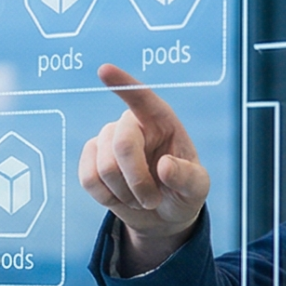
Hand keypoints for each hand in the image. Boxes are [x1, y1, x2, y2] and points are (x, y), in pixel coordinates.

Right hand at [79, 64, 209, 273]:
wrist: (161, 214)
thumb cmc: (182, 193)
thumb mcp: (196, 188)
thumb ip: (187, 177)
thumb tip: (164, 166)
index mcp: (161, 121)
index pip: (142, 98)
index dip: (123, 84)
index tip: (105, 70)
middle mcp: (132, 124)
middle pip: (122, 144)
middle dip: (137, 181)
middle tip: (152, 200)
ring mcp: (107, 140)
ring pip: (104, 167)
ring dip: (125, 194)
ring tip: (140, 198)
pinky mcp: (90, 158)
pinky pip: (88, 179)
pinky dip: (107, 197)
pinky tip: (120, 197)